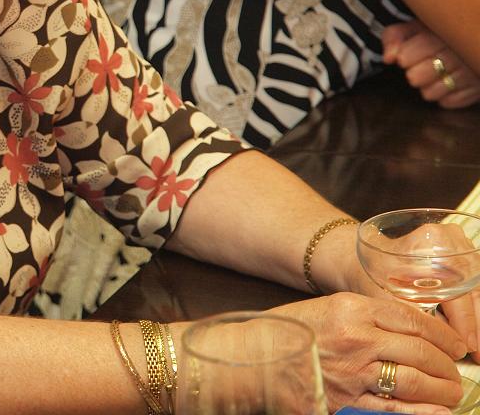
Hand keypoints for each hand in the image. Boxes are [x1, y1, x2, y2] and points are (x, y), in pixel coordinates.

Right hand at [270, 293, 465, 413]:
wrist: (256, 355)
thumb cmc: (290, 328)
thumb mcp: (330, 307)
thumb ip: (367, 315)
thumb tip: (410, 330)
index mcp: (352, 308)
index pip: (412, 319)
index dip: (442, 335)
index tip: (455, 345)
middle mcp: (356, 338)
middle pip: (420, 351)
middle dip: (447, 365)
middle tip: (455, 371)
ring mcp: (352, 371)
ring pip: (414, 380)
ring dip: (441, 389)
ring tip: (451, 392)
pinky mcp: (346, 399)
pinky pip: (393, 408)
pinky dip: (422, 411)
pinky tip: (438, 411)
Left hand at [382, 19, 479, 107]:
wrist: (470, 44)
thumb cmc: (436, 37)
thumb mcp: (414, 29)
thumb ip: (394, 36)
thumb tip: (388, 58)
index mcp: (440, 35)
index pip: (406, 56)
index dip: (403, 58)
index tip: (405, 57)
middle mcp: (458, 54)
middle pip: (415, 78)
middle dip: (413, 74)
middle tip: (422, 66)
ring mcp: (469, 73)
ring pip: (429, 93)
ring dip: (428, 86)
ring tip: (437, 74)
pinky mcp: (476, 90)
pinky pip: (447, 102)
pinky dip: (444, 95)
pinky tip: (448, 82)